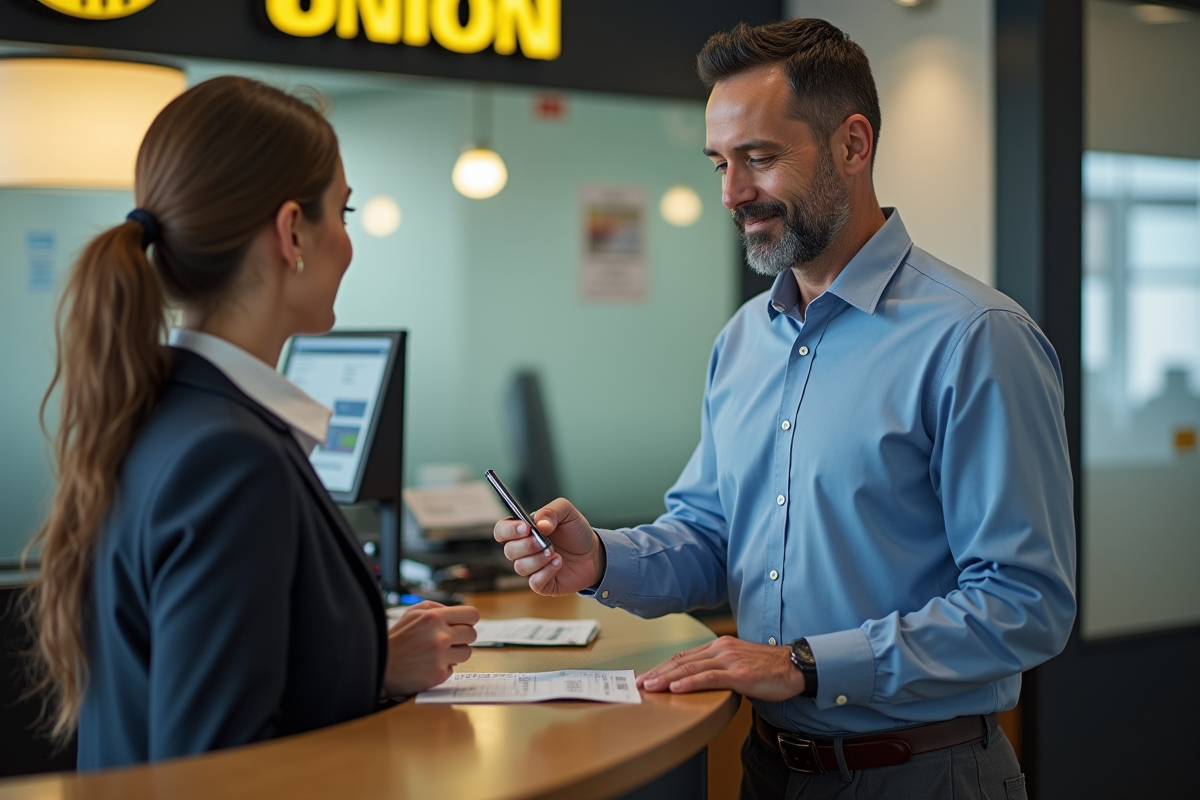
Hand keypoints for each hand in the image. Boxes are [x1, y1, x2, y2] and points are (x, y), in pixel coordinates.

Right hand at [382, 601, 479, 696]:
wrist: (378, 665)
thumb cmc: (396, 638)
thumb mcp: (411, 613)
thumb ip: (435, 607)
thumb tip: (455, 611)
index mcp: (434, 617)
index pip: (472, 614)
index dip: (469, 620)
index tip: (464, 624)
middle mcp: (440, 636)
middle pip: (472, 634)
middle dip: (462, 637)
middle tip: (448, 641)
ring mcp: (440, 656)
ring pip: (466, 653)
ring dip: (455, 653)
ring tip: (437, 654)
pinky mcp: (438, 675)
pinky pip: (453, 669)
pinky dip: (443, 668)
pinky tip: (428, 665)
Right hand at [493, 498, 605, 595]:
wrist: (593, 554)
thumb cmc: (575, 532)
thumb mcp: (567, 513)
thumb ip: (551, 511)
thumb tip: (539, 524)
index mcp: (523, 530)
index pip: (502, 530)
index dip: (508, 530)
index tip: (525, 528)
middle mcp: (523, 550)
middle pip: (509, 550)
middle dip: (527, 546)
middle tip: (545, 542)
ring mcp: (531, 568)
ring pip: (520, 567)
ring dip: (538, 559)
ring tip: (555, 553)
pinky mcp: (541, 583)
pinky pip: (534, 582)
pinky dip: (546, 572)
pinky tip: (558, 563)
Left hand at [635, 636, 806, 701]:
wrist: (796, 666)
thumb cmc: (769, 668)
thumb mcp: (739, 663)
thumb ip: (720, 667)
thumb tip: (701, 679)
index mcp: (719, 646)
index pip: (684, 656)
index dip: (663, 666)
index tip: (647, 676)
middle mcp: (721, 649)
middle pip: (681, 660)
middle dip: (657, 672)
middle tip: (639, 683)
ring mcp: (729, 660)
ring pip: (690, 668)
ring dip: (666, 678)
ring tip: (649, 687)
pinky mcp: (738, 674)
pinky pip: (708, 678)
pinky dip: (689, 682)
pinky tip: (675, 688)